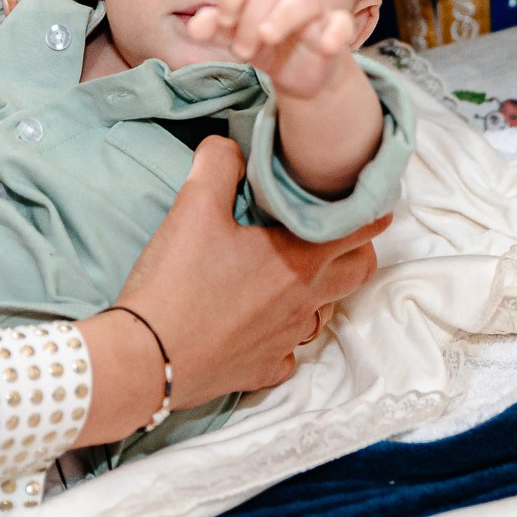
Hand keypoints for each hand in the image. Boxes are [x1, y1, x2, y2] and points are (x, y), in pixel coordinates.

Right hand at [78, 138, 383, 442]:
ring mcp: (285, 341)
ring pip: (324, 312)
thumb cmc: (177, 281)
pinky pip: (287, 352)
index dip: (369, 210)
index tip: (369, 199)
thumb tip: (231, 145)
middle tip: (337, 232)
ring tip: (294, 272)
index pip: (359, 230)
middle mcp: (304, 303)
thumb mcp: (193, 205)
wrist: (146, 359)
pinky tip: (261, 323)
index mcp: (300, 260)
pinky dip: (283, 335)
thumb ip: (219, 162)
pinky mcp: (261, 371)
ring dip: (320, 291)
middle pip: (358, 273)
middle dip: (357, 250)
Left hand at [187, 0, 357, 99]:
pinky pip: (341, 23)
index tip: (223, 21)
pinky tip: (326, 44)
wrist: (298, 74)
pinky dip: (336, 31)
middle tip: (241, 49)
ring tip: (267, 37)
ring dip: (281, 17)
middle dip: (249, 17)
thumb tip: (194, 25)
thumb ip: (214, 29)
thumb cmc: (264, 46)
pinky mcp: (334, 32)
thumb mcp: (235, 38)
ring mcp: (313, 11)